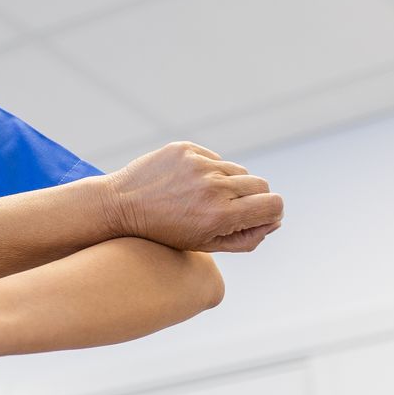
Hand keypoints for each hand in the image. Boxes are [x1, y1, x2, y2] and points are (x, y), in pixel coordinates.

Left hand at [105, 142, 283, 252]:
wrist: (119, 207)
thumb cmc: (164, 232)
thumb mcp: (206, 245)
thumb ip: (246, 237)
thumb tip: (273, 219)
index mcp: (220, 216)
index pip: (274, 205)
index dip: (270, 214)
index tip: (257, 217)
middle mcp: (213, 188)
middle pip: (261, 185)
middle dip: (252, 199)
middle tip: (230, 209)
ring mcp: (199, 165)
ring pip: (239, 171)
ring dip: (230, 184)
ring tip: (204, 198)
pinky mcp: (186, 149)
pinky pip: (215, 159)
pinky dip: (209, 171)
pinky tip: (188, 184)